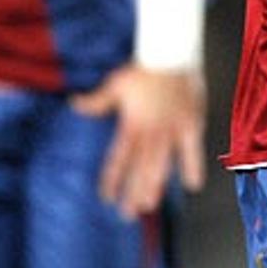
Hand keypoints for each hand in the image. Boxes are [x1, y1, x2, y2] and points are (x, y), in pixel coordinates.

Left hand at [71, 64, 205, 219]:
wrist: (170, 53)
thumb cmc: (142, 68)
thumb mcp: (115, 83)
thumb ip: (96, 101)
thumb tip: (73, 104)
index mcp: (132, 124)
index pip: (119, 158)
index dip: (112, 178)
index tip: (106, 197)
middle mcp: (151, 131)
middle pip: (140, 167)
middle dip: (134, 191)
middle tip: (128, 214)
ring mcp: (171, 129)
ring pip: (162, 163)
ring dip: (155, 185)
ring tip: (149, 205)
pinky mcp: (190, 122)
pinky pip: (192, 148)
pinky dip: (193, 166)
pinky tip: (193, 185)